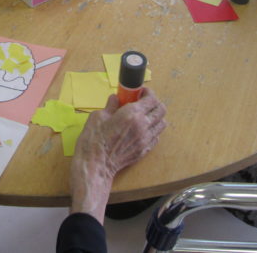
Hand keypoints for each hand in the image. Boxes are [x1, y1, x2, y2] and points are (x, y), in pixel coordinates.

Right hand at [69, 88, 166, 221]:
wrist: (96, 164)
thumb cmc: (94, 139)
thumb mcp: (98, 116)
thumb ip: (111, 106)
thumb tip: (116, 99)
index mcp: (132, 114)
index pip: (151, 99)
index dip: (147, 92)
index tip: (140, 92)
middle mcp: (143, 126)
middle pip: (161, 110)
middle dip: (154, 103)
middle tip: (143, 102)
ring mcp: (146, 140)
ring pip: (162, 124)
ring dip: (155, 117)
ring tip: (144, 116)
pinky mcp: (145, 151)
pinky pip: (156, 136)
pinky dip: (152, 130)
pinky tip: (141, 129)